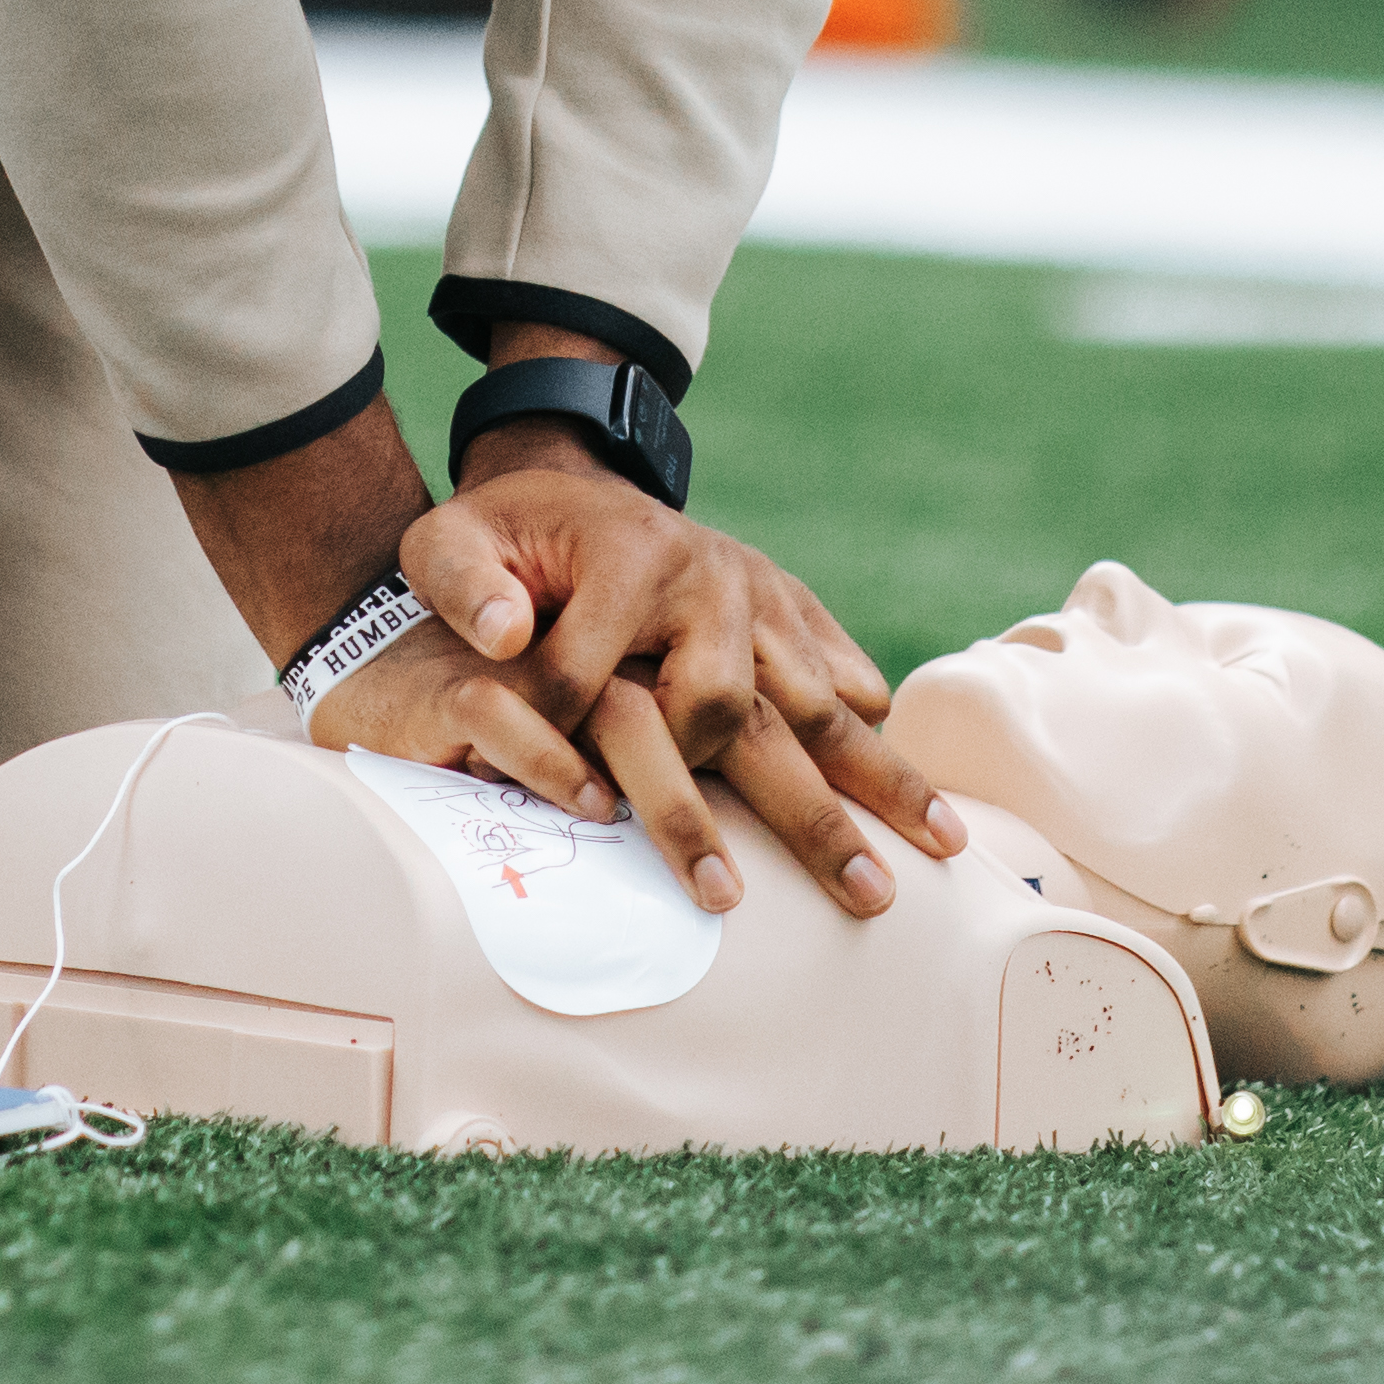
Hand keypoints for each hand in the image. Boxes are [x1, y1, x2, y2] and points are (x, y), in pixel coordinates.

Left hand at [399, 433, 962, 919]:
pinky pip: (840, 665)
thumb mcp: (449, 544)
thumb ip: (463, 584)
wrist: (563, 488)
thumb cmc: (500, 539)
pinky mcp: (783, 605)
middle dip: (784, 810)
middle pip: (733, 708)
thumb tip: (510, 637)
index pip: (596, 682)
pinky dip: (871, 725)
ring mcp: (757, 595)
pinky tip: (914, 790)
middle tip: (822, 894)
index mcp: (628, 559)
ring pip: (818, 700)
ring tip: (935, 850)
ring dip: (875, 780)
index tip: (555, 816)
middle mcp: (709, 579)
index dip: (559, 750)